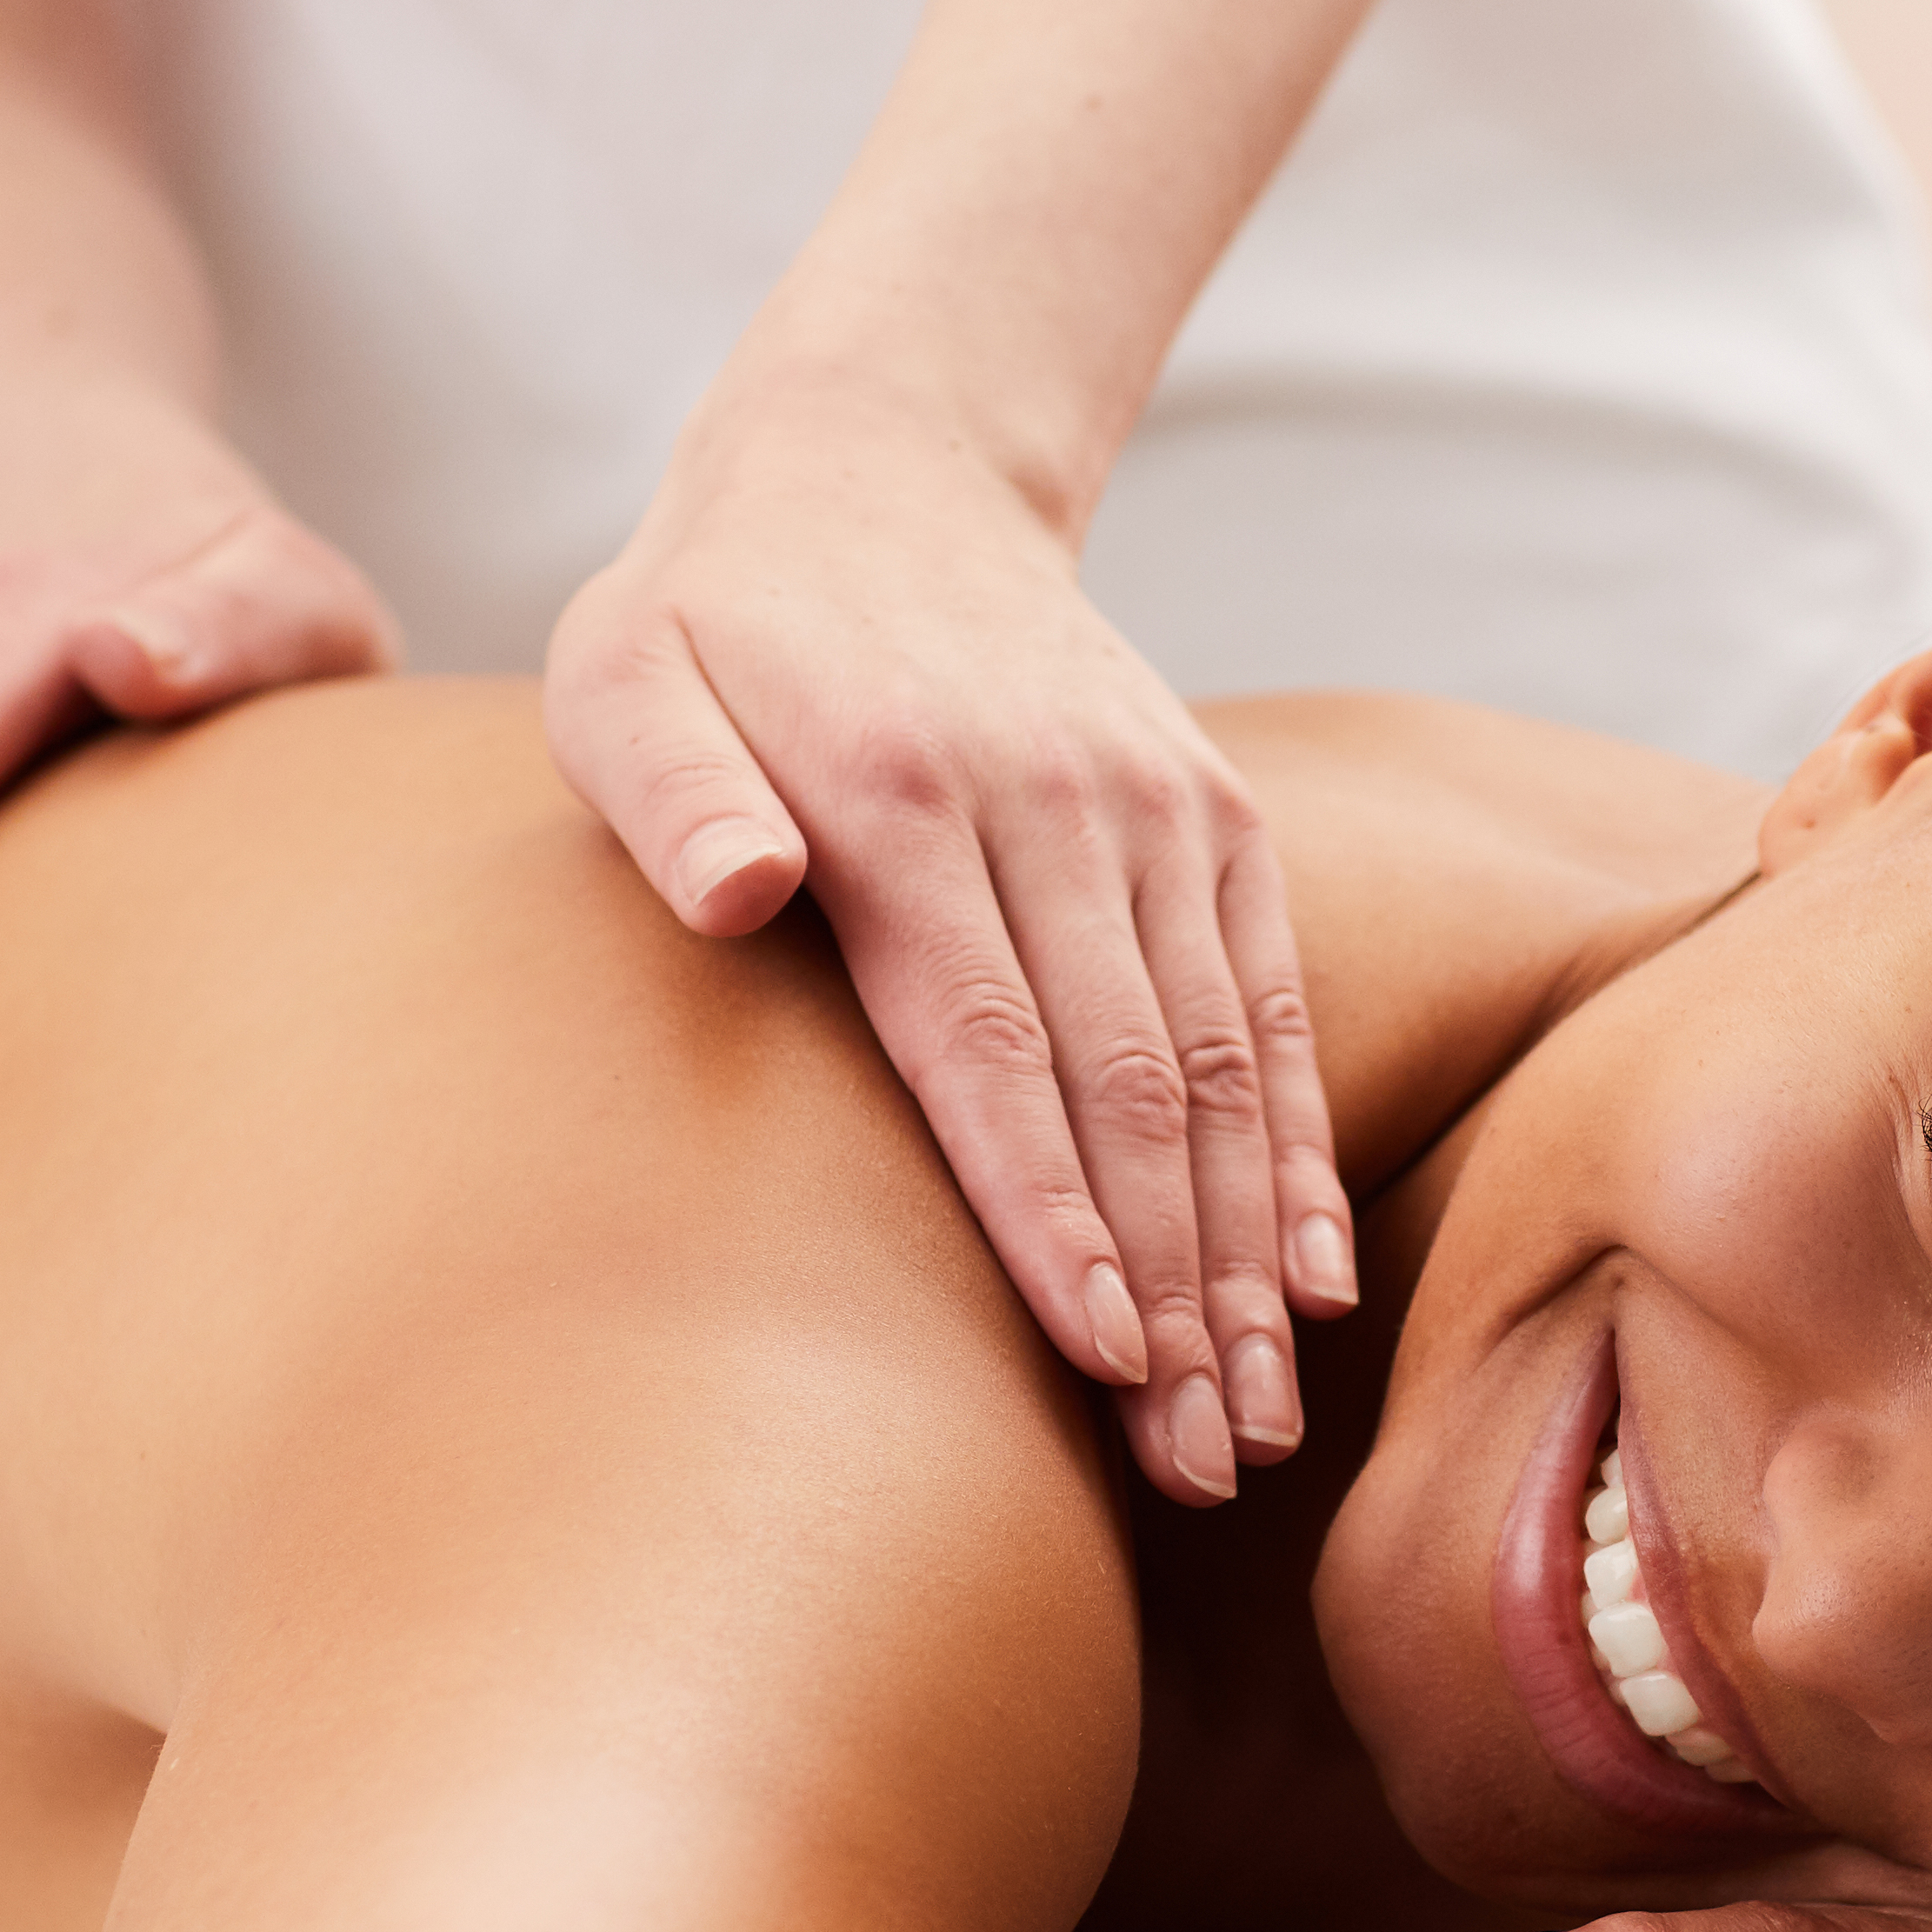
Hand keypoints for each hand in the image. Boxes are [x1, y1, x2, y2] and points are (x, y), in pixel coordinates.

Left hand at [546, 387, 1346, 1507]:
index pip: (993, 1039)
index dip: (1051, 1210)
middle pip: (1131, 1083)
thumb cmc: (712, 619)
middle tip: (1195, 1465)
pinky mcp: (1212, 816)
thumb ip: (671, 788)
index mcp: (906, 792)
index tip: (1100, 1356)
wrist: (881, 466)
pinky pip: (1272, 1005)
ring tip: (1254, 1424)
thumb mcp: (623, 670)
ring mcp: (1153, 808)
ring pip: (1222, 1063)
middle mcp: (1059, 804)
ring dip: (1244, 1255)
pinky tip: (1308, 1288)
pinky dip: (1294, 1149)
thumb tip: (740, 891)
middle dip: (1173, 1290)